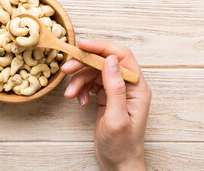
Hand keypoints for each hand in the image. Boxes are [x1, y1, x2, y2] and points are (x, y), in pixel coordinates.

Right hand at [61, 40, 150, 170]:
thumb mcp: (117, 118)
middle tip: (66, 69)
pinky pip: (90, 84)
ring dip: (79, 81)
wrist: (118, 162)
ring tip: (70, 95)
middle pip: (104, 62)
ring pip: (94, 73)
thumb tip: (109, 60)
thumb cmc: (122, 145)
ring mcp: (116, 90)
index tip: (82, 45)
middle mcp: (127, 85)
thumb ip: (115, 87)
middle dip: (84, 64)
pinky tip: (79, 101)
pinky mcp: (106, 96)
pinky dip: (81, 89)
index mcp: (137, 87)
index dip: (102, 47)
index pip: (121, 56)